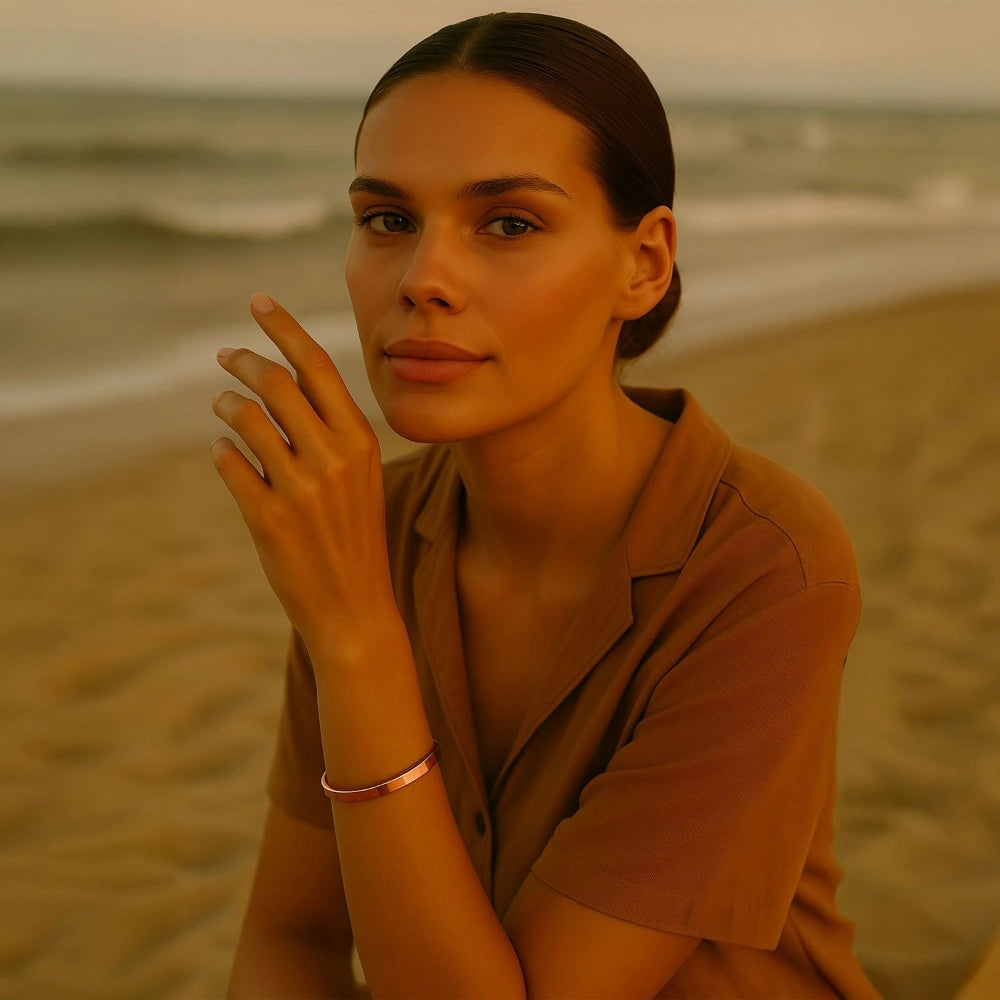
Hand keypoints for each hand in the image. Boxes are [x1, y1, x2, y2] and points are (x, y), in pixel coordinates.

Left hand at [210, 293, 396, 656]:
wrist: (357, 607)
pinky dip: (222, 450)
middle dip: (243, 359)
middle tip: (225, 355)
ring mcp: (300, 489)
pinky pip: (230, 463)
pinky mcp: (268, 518)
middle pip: (275, 382)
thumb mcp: (361, 476)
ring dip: (225, 404)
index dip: (284, 327)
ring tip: (221, 406)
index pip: (317, 366)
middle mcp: (333, 458)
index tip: (258, 302)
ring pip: (245, 418)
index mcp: (361, 441)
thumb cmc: (357, 537)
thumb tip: (284, 379)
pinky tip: (225, 453)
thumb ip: (332, 430)